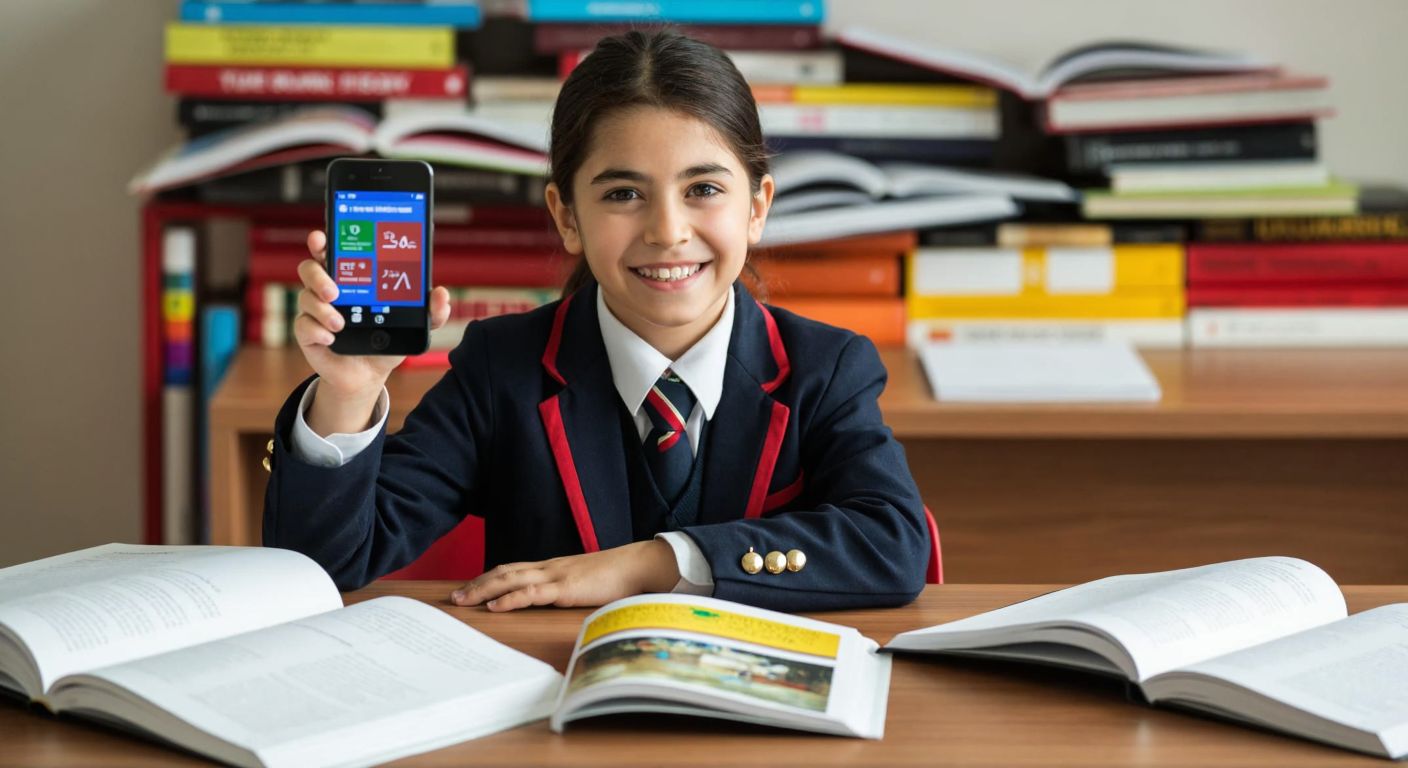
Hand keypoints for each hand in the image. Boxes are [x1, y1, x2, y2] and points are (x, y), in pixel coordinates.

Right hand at [295, 230, 451, 433]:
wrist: (370, 373)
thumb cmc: (387, 339)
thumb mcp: (412, 325)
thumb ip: (430, 311)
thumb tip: (441, 294)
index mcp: (352, 278)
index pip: (333, 251)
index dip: (323, 241)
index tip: (323, 238)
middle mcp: (328, 289)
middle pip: (309, 268)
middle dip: (317, 274)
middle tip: (335, 291)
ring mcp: (315, 310)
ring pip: (304, 296)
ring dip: (321, 308)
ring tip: (341, 323)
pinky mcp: (308, 333)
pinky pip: (302, 326)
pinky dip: (316, 330)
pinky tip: (332, 338)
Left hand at [450, 540, 680, 610]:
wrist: (638, 565)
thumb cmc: (615, 576)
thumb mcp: (584, 582)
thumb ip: (567, 588)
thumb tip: (556, 600)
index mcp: (552, 567)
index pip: (512, 568)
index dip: (488, 577)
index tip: (468, 587)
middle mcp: (549, 567)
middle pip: (504, 572)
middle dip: (476, 584)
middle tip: (453, 597)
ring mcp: (556, 576)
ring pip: (511, 580)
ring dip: (484, 590)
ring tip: (463, 601)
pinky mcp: (565, 588)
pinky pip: (532, 593)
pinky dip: (510, 599)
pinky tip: (495, 606)